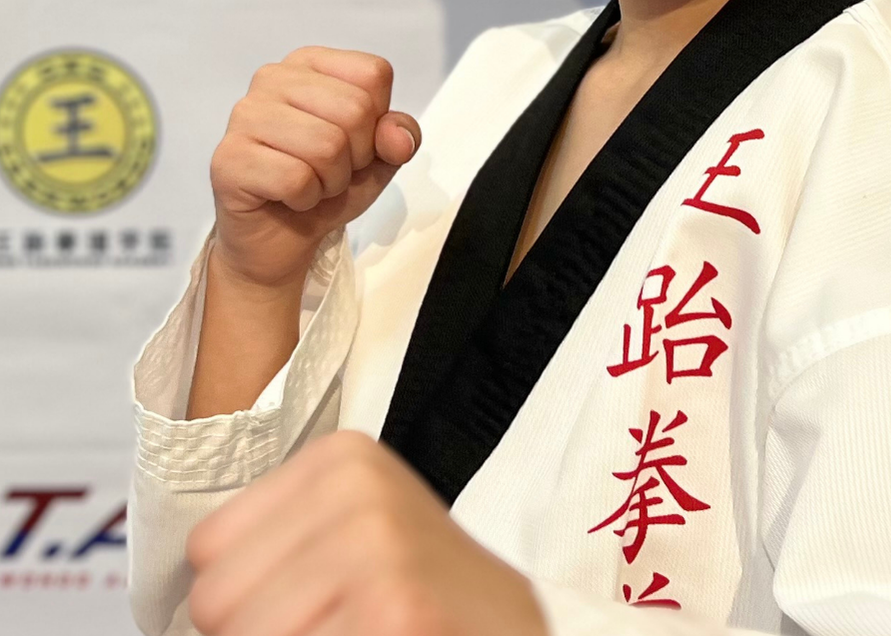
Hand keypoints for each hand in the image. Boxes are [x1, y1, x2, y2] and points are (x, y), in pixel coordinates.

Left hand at [187, 432, 545, 635]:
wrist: (513, 628)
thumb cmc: (419, 597)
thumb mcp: (349, 539)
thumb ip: (268, 552)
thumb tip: (189, 606)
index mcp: (339, 459)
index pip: (207, 550)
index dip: (239, 601)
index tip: (301, 604)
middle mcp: (357, 489)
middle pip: (216, 603)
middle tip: (333, 625)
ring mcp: (378, 548)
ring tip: (356, 633)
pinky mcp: (395, 610)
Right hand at [211, 48, 421, 292]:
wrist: (281, 236)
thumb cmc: (325, 183)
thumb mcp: (380, 155)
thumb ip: (399, 135)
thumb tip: (396, 137)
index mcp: (310, 62)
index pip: (373, 74)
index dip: (377, 120)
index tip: (353, 142)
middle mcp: (273, 78)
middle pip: (355, 109)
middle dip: (355, 156)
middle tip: (330, 170)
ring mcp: (245, 115)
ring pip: (327, 146)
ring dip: (331, 180)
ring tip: (310, 183)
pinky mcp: (228, 158)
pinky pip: (296, 178)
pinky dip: (306, 198)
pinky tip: (289, 196)